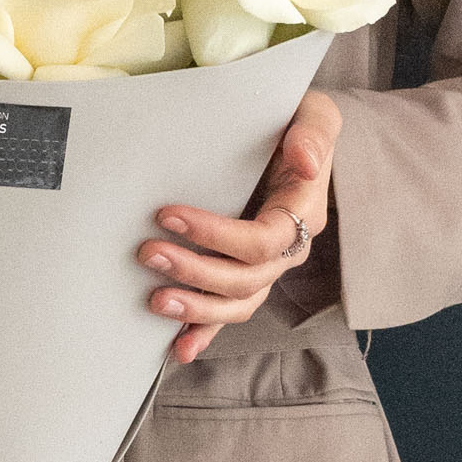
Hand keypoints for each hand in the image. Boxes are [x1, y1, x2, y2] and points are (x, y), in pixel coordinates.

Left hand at [138, 89, 342, 363]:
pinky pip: (228, 312)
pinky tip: (178, 347)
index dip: (214, 235)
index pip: (260, 241)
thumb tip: (304, 160)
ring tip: (155, 301)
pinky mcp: (244, 271)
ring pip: (237, 303)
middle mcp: (286, 248)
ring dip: (196, 309)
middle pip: (245, 279)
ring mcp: (265, 266)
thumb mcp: (314, 114)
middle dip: (195, 271)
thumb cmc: (297, 121)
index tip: (167, 215)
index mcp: (301, 213)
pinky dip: (204, 332)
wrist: (292, 134)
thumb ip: (313, 134)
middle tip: (148, 254)